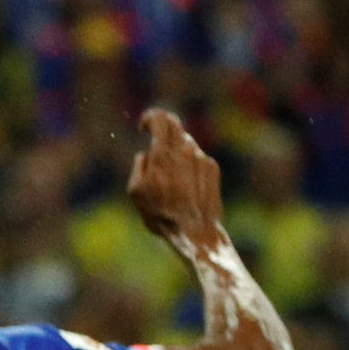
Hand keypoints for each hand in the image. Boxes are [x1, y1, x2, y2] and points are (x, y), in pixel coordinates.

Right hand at [125, 107, 226, 246]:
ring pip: (185, 143)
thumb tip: (145, 154)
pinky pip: (197, 158)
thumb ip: (139, 165)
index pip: (159, 118)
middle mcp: (184, 150)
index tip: (143, 126)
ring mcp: (201, 158)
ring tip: (170, 175)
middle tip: (155, 136)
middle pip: (174, 124)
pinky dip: (189, 164)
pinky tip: (186, 186)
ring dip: (175, 150)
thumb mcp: (135, 192)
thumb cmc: (160, 215)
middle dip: (162, 126)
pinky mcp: (212, 168)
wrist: (193, 232)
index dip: (149, 117)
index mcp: (162, 154)